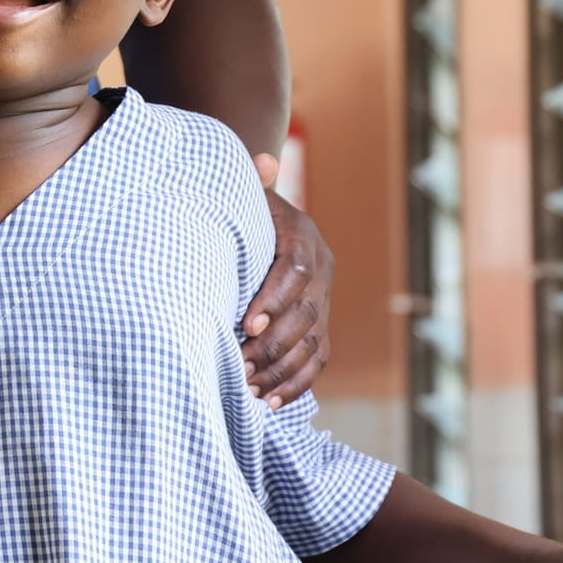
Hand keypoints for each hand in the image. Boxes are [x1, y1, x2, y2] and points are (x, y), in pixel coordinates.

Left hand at [242, 155, 333, 408]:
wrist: (262, 218)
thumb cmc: (241, 210)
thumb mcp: (242, 193)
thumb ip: (249, 179)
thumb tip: (262, 159)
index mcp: (303, 236)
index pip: (295, 270)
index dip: (273, 299)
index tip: (245, 324)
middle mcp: (321, 270)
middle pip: (306, 314)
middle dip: (273, 344)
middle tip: (239, 365)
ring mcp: (323, 300)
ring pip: (313, 342)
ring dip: (281, 369)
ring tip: (249, 388)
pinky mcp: (320, 326)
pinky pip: (317, 360)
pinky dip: (296, 385)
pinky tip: (270, 402)